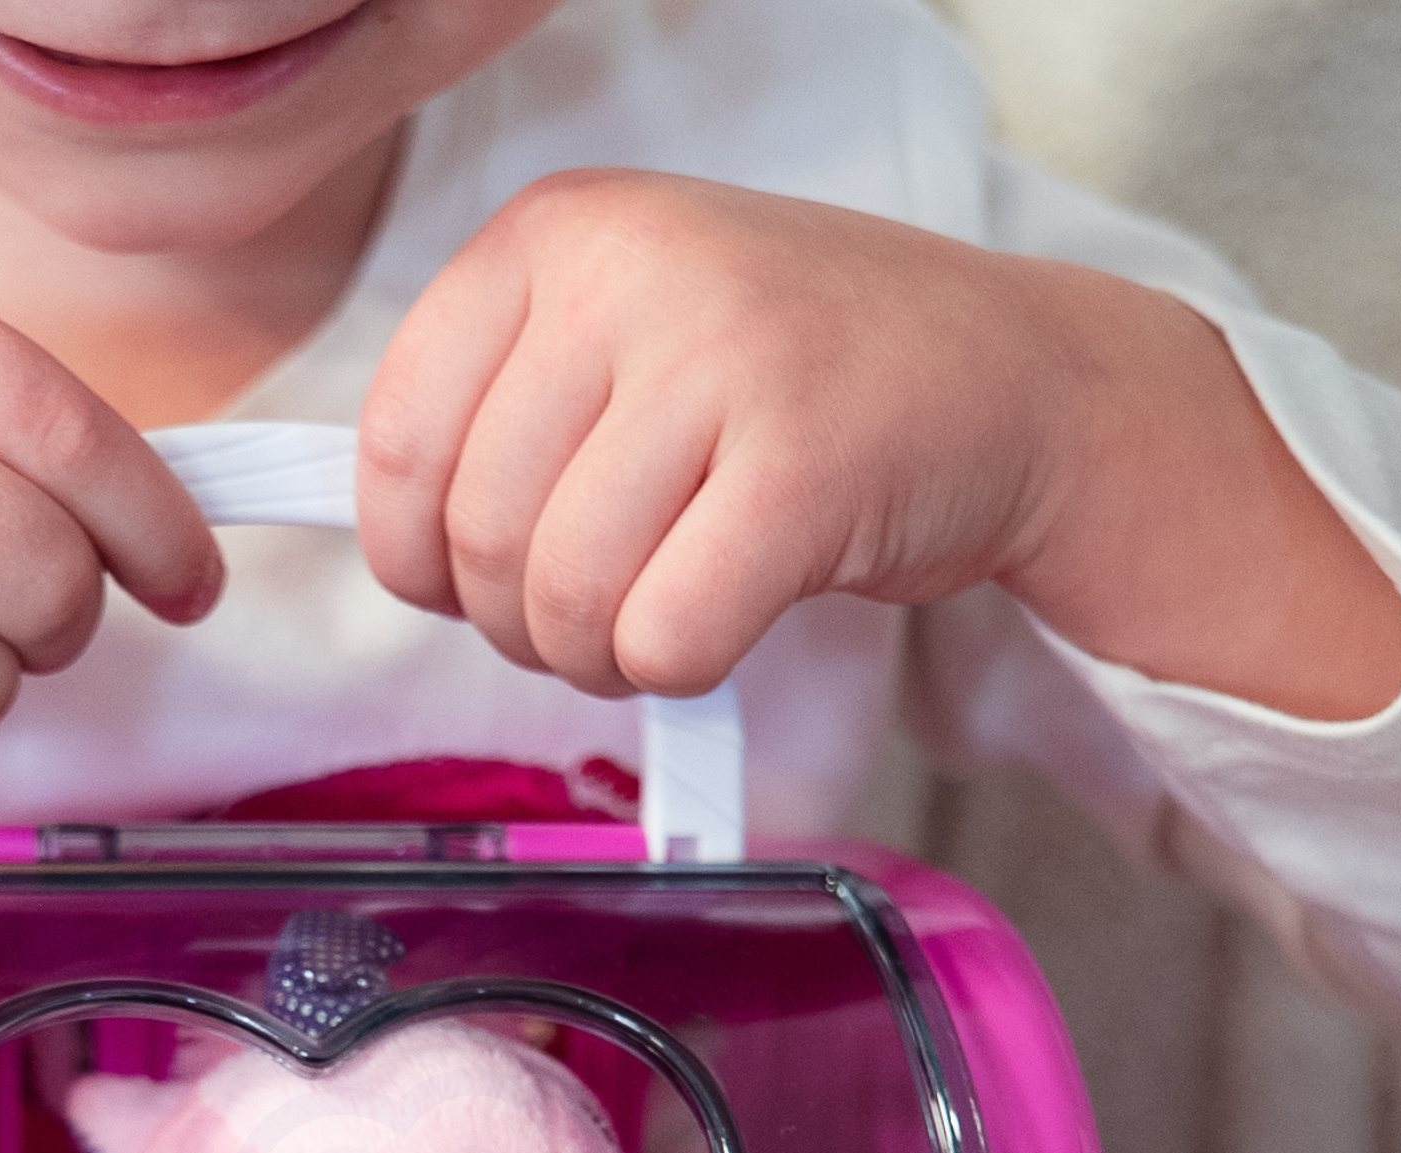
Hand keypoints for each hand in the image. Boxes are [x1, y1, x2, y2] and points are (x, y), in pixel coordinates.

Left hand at [358, 171, 1400, 720]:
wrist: (1013, 381)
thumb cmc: (793, 386)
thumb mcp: (623, 343)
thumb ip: (497, 415)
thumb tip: (387, 543)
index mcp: (555, 234)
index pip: (394, 441)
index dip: (415, 556)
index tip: (469, 579)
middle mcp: (631, 272)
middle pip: (477, 540)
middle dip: (520, 624)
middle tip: (598, 610)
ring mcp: (724, 358)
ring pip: (564, 601)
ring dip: (599, 658)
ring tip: (659, 615)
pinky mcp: (803, 466)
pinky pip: (663, 640)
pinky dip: (678, 670)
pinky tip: (724, 619)